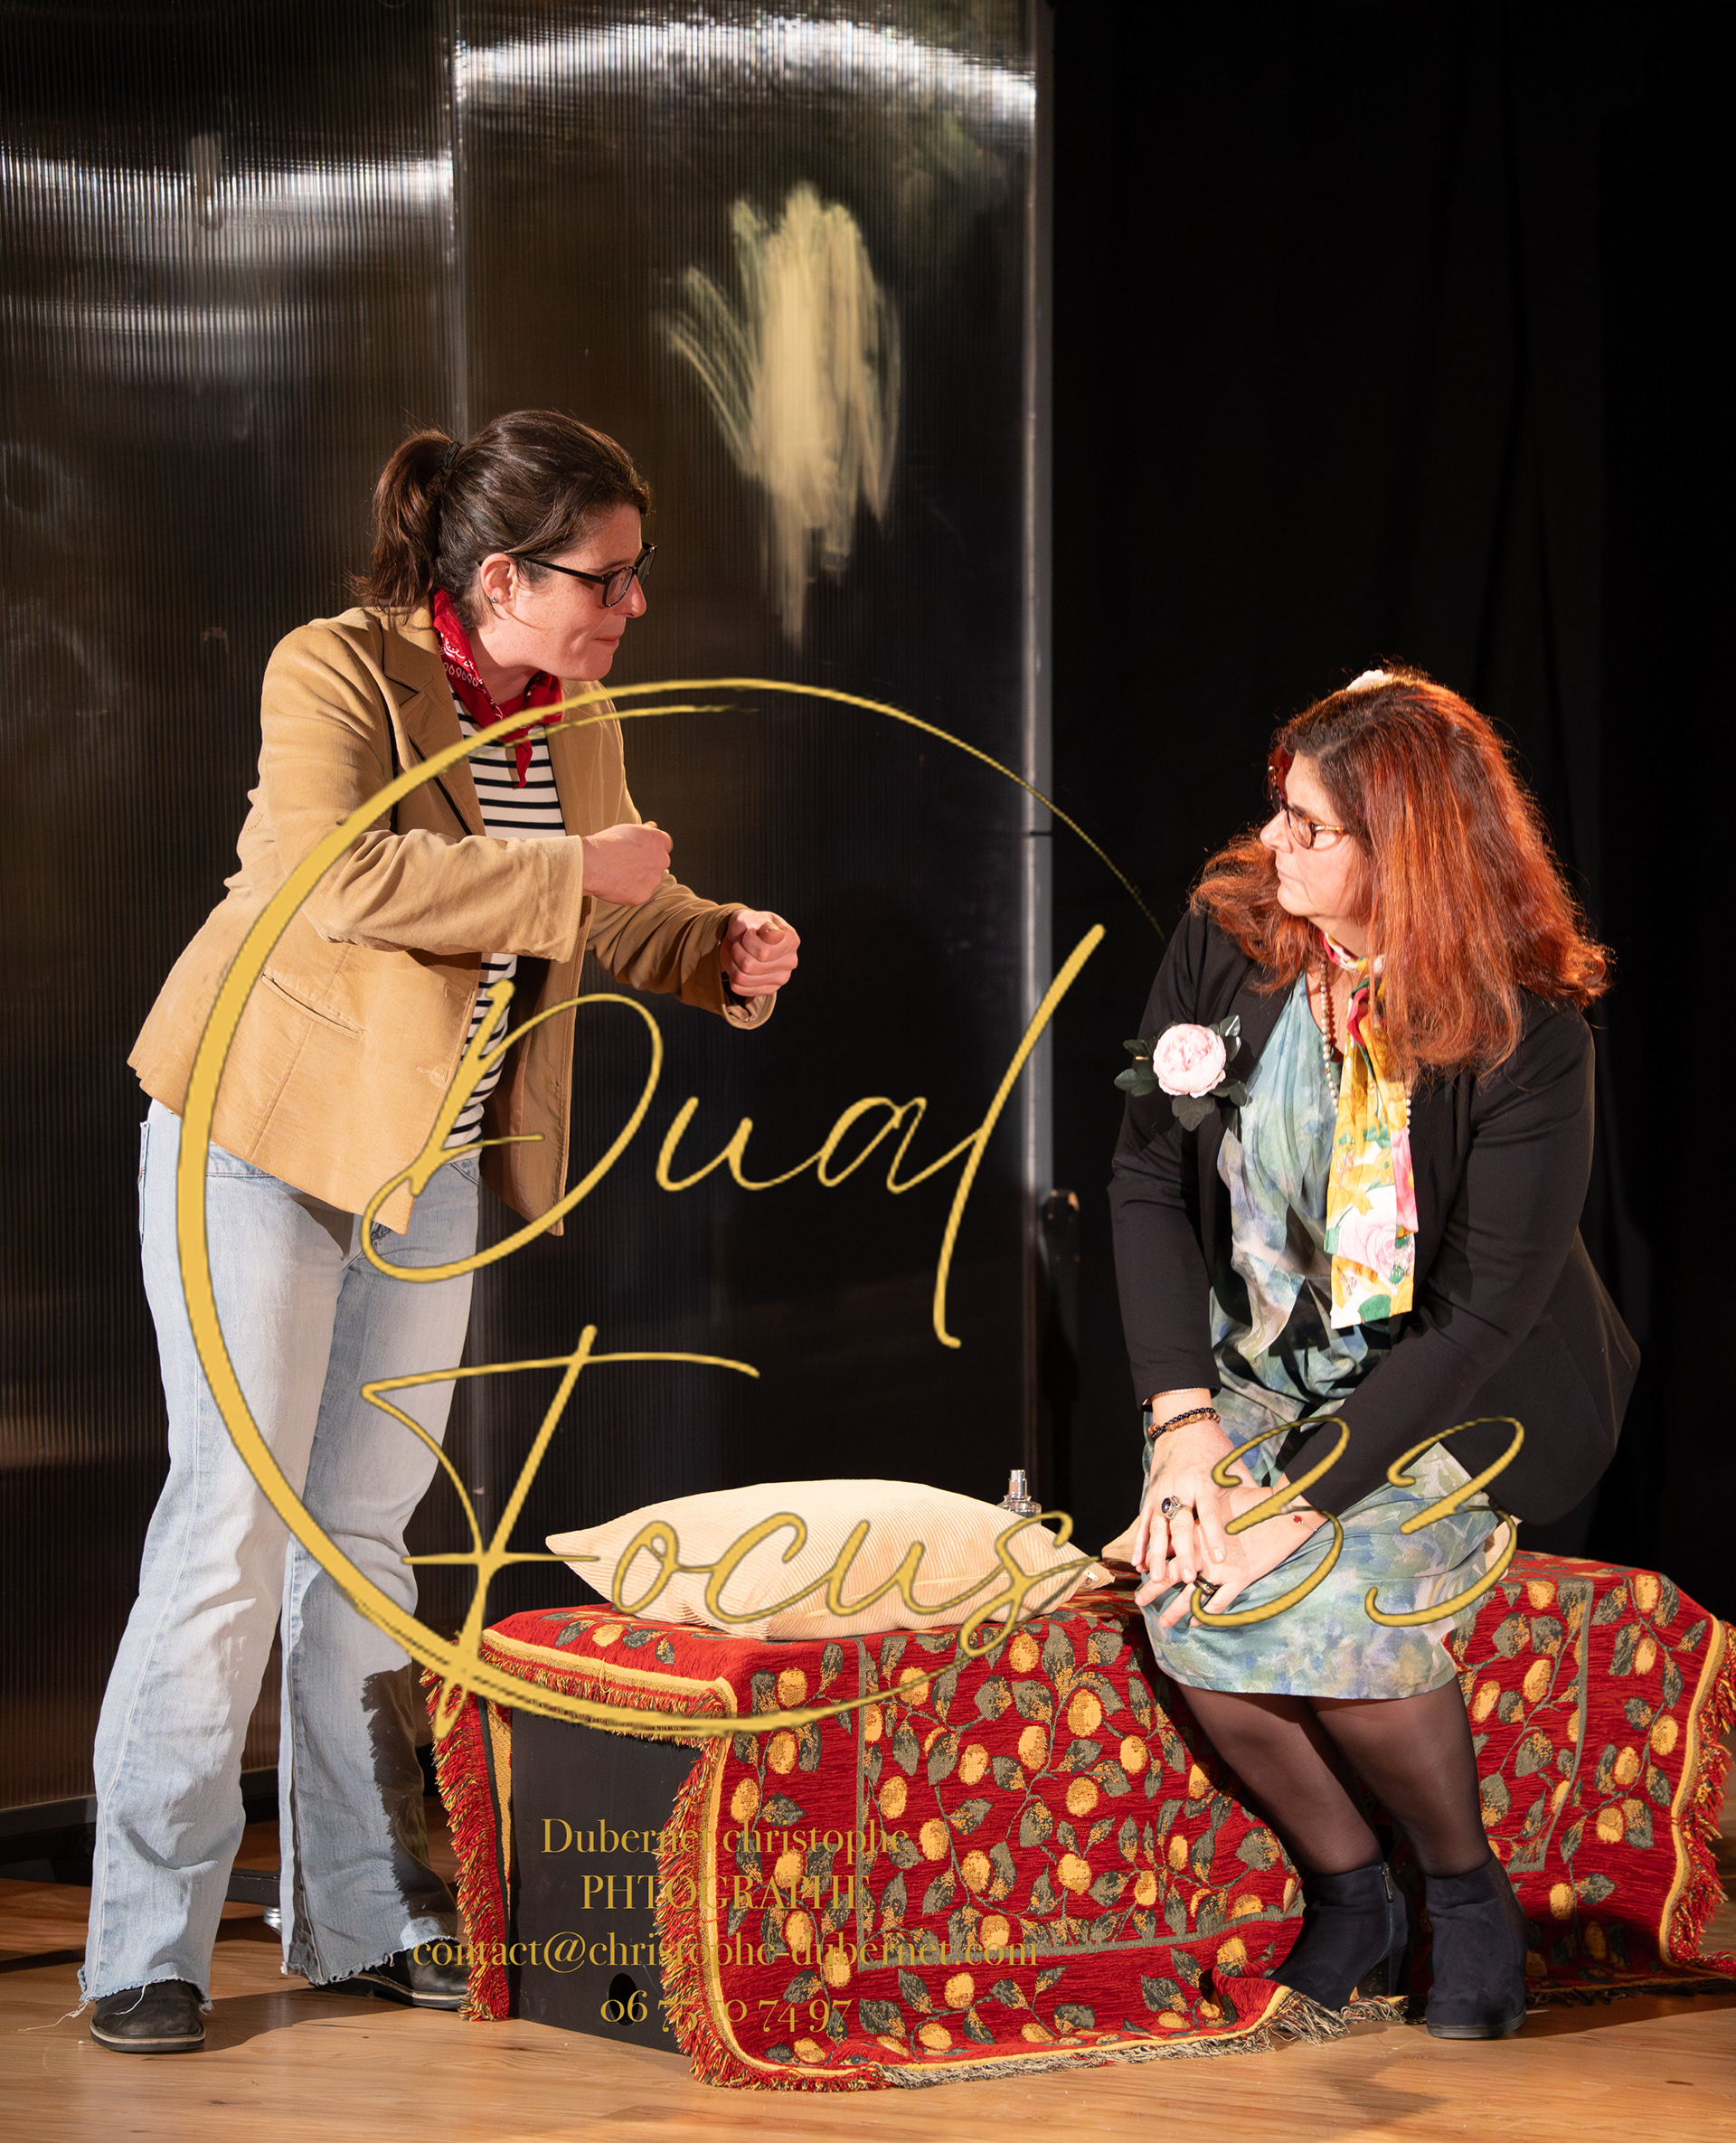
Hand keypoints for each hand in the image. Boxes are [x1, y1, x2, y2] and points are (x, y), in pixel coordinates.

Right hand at [580, 820, 671, 906]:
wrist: (589, 864)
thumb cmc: (604, 844)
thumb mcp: (626, 829)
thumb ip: (644, 830)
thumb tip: (652, 827)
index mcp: (658, 840)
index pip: (663, 844)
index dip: (650, 847)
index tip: (639, 851)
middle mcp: (661, 859)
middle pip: (658, 863)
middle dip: (647, 864)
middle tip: (626, 863)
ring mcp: (654, 879)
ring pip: (651, 880)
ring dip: (640, 879)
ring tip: (619, 874)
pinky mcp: (644, 895)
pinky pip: (641, 894)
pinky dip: (632, 891)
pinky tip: (617, 884)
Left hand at [720, 909, 800, 997]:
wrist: (745, 937)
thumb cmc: (750, 925)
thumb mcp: (753, 917)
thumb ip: (763, 925)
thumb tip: (777, 936)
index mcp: (791, 940)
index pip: (763, 952)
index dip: (747, 940)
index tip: (749, 933)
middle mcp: (790, 961)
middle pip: (750, 966)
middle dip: (737, 951)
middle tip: (739, 943)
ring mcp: (781, 978)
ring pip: (742, 978)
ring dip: (733, 962)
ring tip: (737, 953)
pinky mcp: (769, 989)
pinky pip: (740, 987)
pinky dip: (732, 974)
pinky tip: (739, 965)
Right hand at [1130, 1416, 1244, 1603]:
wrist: (1184, 1425)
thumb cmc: (1215, 1448)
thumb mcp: (1234, 1467)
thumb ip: (1247, 1493)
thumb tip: (1273, 1514)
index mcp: (1204, 1481)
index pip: (1209, 1513)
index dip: (1213, 1536)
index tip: (1219, 1559)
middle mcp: (1181, 1488)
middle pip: (1181, 1524)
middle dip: (1182, 1552)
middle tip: (1186, 1577)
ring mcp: (1162, 1491)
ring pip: (1157, 1526)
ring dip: (1156, 1553)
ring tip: (1156, 1577)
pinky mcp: (1151, 1493)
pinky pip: (1144, 1521)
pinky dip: (1140, 1542)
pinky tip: (1138, 1562)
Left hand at [1151, 1475, 1329, 1629]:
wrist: (1284, 1514)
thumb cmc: (1255, 1501)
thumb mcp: (1224, 1498)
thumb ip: (1206, 1506)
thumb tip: (1194, 1503)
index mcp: (1197, 1532)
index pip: (1168, 1550)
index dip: (1153, 1562)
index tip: (1142, 1570)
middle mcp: (1205, 1553)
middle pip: (1172, 1574)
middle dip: (1153, 1589)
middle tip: (1140, 1599)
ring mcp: (1222, 1569)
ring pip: (1192, 1596)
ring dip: (1175, 1610)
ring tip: (1163, 1622)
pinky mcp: (1240, 1579)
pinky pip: (1219, 1603)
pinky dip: (1206, 1614)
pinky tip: (1196, 1622)